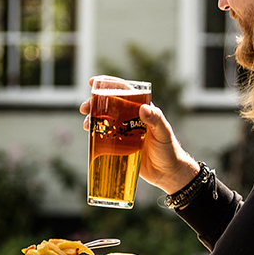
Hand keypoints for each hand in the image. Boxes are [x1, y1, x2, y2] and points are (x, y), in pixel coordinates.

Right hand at [80, 77, 199, 195]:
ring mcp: (124, 132)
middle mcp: (131, 118)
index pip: (124, 91)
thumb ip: (155, 119)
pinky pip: (105, 138)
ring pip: (104, 120)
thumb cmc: (169, 150)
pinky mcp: (120, 147)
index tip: (93, 82)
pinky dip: (95, 135)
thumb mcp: (163, 133)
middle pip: (109, 105)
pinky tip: (89, 136)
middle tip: (84, 108)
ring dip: (92, 119)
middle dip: (94, 103)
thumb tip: (143, 107)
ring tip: (85, 124)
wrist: (168, 173)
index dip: (108, 84)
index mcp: (141, 109)